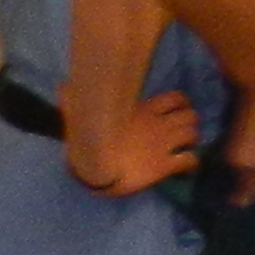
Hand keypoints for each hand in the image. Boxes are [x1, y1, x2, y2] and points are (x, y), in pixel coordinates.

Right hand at [68, 88, 201, 196]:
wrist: (95, 166)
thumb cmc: (86, 142)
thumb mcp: (81, 115)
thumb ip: (76, 101)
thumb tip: (62, 86)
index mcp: (143, 110)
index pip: (175, 99)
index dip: (181, 104)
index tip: (177, 111)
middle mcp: (158, 124)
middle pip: (190, 115)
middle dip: (190, 123)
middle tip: (183, 132)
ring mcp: (163, 144)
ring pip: (193, 134)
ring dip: (192, 140)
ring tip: (186, 148)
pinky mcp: (164, 165)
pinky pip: (190, 160)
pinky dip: (192, 163)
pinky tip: (187, 169)